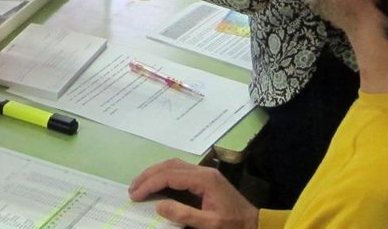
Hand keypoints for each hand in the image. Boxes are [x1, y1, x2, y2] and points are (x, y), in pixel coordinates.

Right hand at [128, 160, 258, 228]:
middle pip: (169, 165)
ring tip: (140, 185)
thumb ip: (184, 214)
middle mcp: (203, 171)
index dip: (150, 184)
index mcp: (204, 180)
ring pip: (174, 165)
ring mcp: (205, 172)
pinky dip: (164, 174)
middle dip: (148, 175)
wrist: (255, 224)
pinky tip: (157, 183)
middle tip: (132, 189)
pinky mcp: (205, 177)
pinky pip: (180, 170)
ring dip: (155, 173)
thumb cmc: (233, 225)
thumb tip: (158, 205)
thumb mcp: (209, 224)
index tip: (135, 195)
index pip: (170, 176)